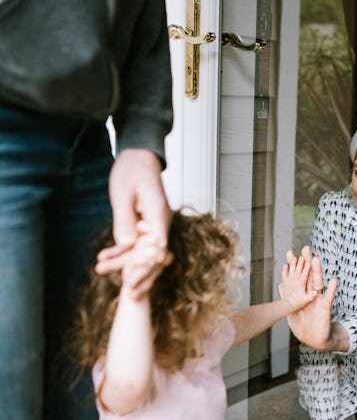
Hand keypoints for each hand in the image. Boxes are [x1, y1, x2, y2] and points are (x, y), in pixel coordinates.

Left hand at [96, 149, 171, 296]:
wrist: (139, 158)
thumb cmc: (132, 171)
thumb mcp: (123, 194)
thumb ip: (124, 220)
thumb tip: (125, 244)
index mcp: (158, 214)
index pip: (158, 247)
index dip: (146, 266)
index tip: (133, 280)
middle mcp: (160, 222)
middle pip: (153, 254)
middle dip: (139, 274)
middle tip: (128, 293)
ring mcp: (154, 225)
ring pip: (143, 252)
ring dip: (126, 265)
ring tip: (101, 271)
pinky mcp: (146, 225)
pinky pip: (137, 244)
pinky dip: (122, 252)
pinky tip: (103, 259)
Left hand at [286, 247, 338, 350]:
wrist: (315, 340)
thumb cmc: (304, 327)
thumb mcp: (293, 312)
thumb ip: (288, 298)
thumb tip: (280, 285)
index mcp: (303, 295)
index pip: (299, 277)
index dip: (295, 266)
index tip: (291, 254)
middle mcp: (311, 294)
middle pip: (309, 275)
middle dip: (306, 263)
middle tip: (305, 248)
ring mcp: (319, 300)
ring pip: (318, 283)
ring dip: (317, 271)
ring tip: (316, 259)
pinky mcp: (325, 308)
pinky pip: (328, 298)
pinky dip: (331, 289)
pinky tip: (334, 280)